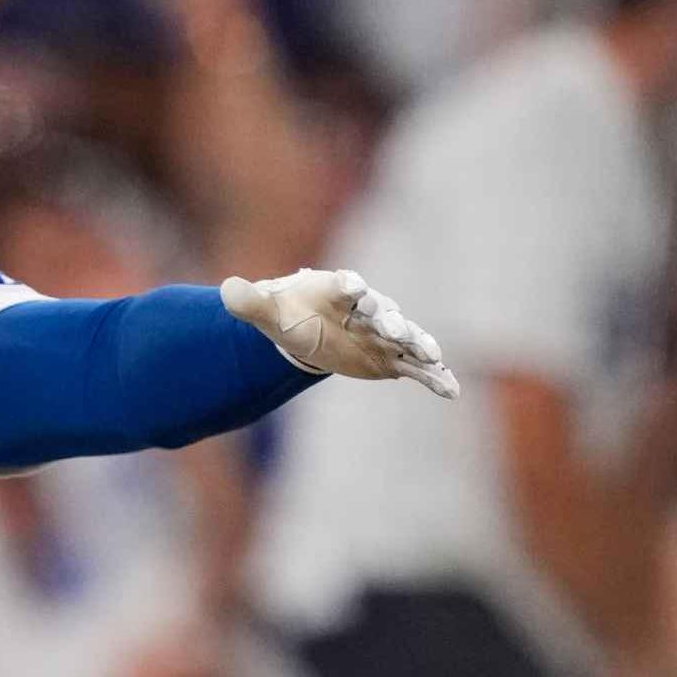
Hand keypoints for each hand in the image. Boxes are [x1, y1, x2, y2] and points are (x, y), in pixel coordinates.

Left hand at [219, 269, 458, 398]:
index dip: (350, 286)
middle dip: (389, 321)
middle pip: (382, 312)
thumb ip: (247, 301)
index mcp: (338, 291)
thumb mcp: (265, 311)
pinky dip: (434, 378)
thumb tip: (225, 291)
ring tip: (433, 357)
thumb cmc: (289, 315)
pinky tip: (451, 391)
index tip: (353, 286)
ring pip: (407, 339)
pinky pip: (417, 368)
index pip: (347, 285)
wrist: (308, 330)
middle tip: (394, 330)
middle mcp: (368, 310)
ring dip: (420, 346)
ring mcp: (384, 335)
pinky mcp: (393, 359)